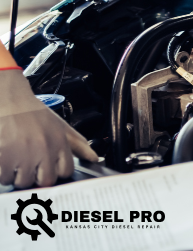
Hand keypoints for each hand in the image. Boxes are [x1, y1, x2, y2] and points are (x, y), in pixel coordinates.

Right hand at [0, 69, 98, 187]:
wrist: (11, 100)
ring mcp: (24, 154)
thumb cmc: (34, 113)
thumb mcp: (60, 126)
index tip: (48, 166)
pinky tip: (6, 159)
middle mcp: (45, 149)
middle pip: (45, 180)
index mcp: (60, 142)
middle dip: (37, 176)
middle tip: (30, 164)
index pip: (65, 171)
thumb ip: (78, 144)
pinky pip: (4, 179)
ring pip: (23, 182)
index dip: (56, 170)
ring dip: (18, 175)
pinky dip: (3, 172)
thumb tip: (94, 158)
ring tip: (17, 158)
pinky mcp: (4, 158)